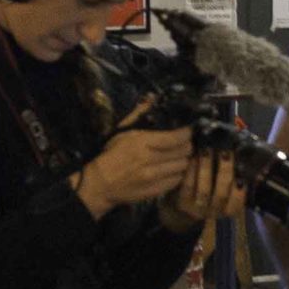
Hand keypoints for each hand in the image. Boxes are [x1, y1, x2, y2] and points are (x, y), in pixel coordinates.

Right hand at [77, 101, 193, 217]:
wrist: (100, 184)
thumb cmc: (111, 156)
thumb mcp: (121, 131)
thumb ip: (138, 114)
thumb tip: (151, 97)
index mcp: (142, 142)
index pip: (176, 137)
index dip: (186, 133)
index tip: (187, 130)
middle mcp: (150, 159)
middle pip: (183, 151)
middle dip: (186, 145)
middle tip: (183, 143)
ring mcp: (153, 177)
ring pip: (183, 166)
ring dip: (183, 159)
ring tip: (177, 156)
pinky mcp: (155, 191)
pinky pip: (177, 180)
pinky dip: (177, 173)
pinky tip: (172, 169)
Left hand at [159, 150, 248, 231]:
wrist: (186, 207)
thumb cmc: (213, 192)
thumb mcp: (227, 191)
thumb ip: (239, 180)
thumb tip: (251, 167)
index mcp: (229, 209)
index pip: (237, 204)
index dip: (240, 191)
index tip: (242, 172)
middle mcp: (214, 211)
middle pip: (221, 194)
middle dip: (225, 171)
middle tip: (226, 152)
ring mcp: (197, 208)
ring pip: (204, 190)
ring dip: (206, 167)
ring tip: (207, 149)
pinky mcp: (183, 200)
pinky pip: (188, 185)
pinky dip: (192, 169)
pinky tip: (194, 155)